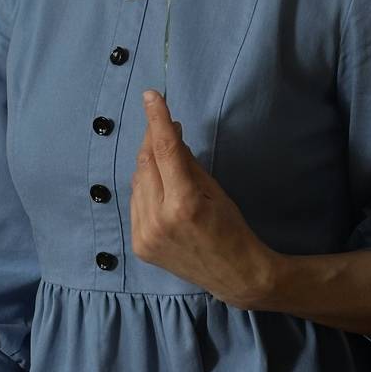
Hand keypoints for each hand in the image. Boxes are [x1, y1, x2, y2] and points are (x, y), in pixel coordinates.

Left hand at [130, 88, 277, 308]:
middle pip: (146, 163)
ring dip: (149, 165)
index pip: (165, 150)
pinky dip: (145, 188)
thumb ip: (187, 162)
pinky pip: (136, 203)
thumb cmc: (231, 228)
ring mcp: (145, 235)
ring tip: (167, 161)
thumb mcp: (214, 189)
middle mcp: (159, 219)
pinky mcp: (139, 245)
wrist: (234, 275)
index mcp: (184, 203)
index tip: (151, 96)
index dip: (157, 119)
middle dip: (152, 140)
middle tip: (164, 125)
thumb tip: (168, 134)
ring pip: (137, 182)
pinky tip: (159, 186)